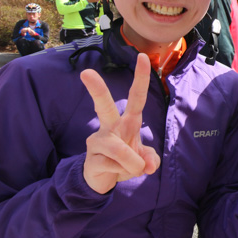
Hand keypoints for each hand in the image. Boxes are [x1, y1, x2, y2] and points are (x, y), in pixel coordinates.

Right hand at [80, 53, 159, 193]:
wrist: (103, 180)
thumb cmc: (125, 161)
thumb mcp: (143, 160)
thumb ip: (151, 159)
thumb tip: (149, 164)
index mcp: (127, 121)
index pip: (136, 98)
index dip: (141, 78)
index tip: (142, 57)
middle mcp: (110, 126)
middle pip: (104, 106)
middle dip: (96, 90)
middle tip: (86, 73)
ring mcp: (98, 140)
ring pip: (119, 150)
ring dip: (133, 163)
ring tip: (135, 169)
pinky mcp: (91, 157)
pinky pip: (115, 166)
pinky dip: (124, 172)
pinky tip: (116, 173)